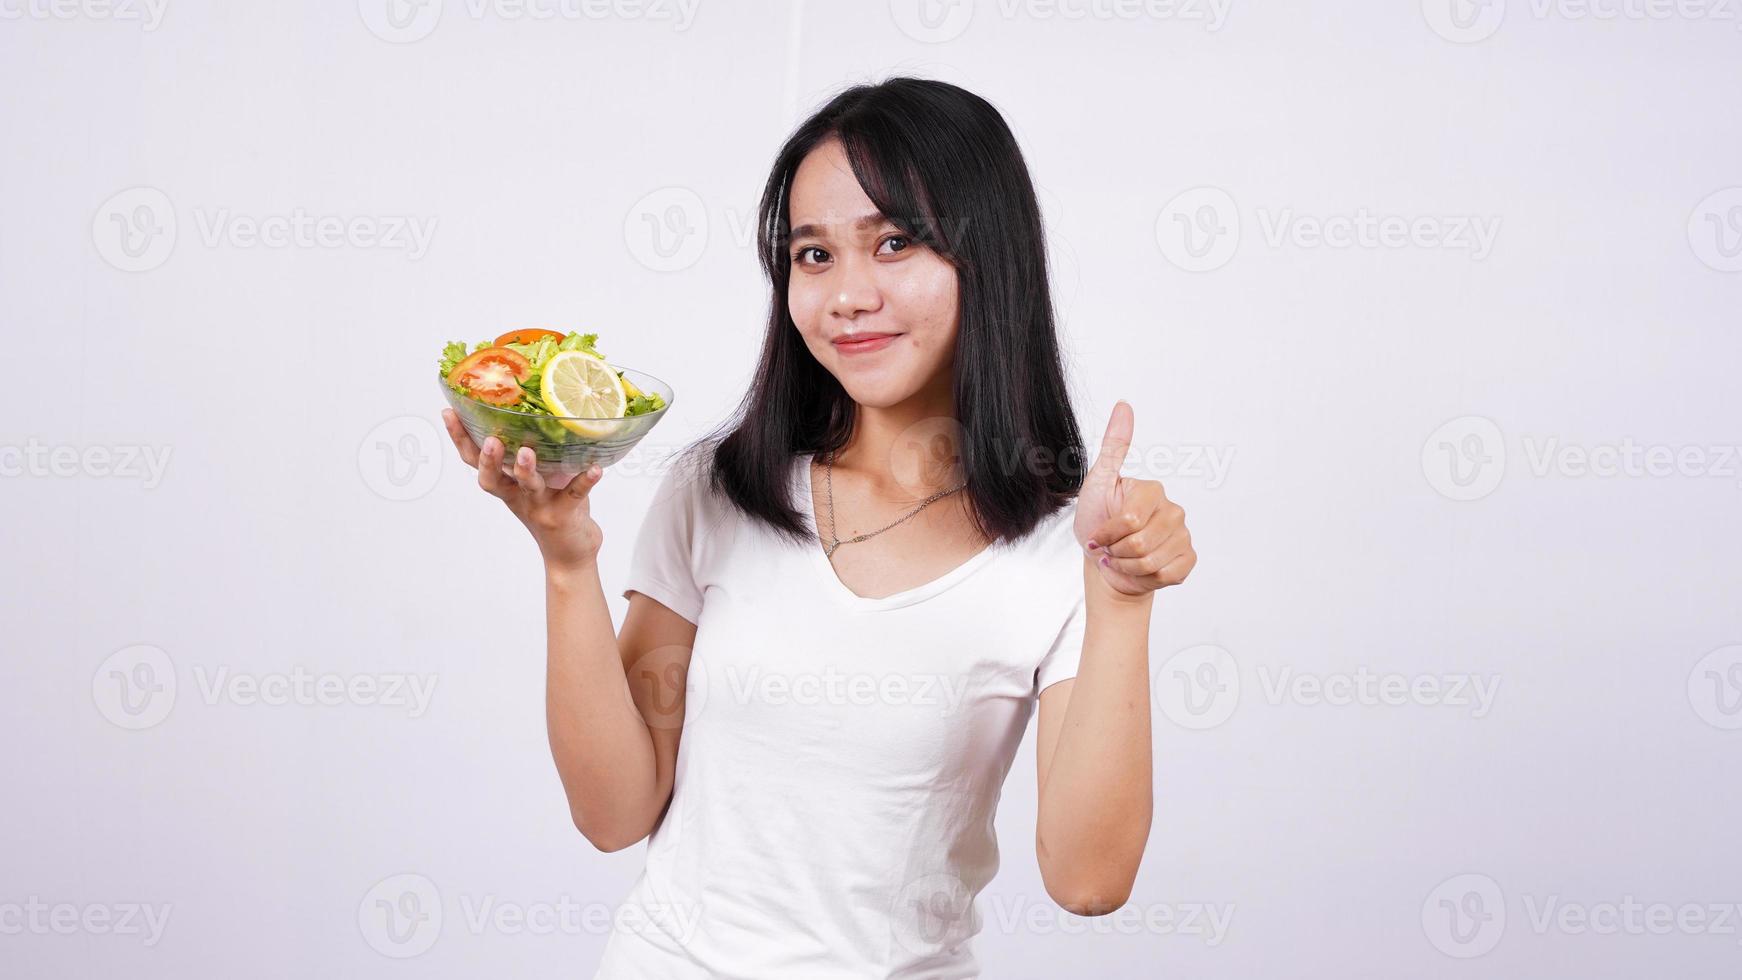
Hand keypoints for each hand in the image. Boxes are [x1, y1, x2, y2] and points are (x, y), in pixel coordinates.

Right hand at [441, 408, 605, 570]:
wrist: (569, 554)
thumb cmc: (551, 508)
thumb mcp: (534, 481)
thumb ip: (530, 454)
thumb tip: (532, 410)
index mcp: (506, 485)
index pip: (475, 461)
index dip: (460, 440)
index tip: (450, 413)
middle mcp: (517, 496)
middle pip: (493, 479)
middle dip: (488, 460)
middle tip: (489, 440)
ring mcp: (540, 506)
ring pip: (528, 486)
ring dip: (526, 470)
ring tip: (527, 452)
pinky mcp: (564, 514)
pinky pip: (574, 495)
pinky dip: (585, 481)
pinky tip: (595, 469)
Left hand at [1073, 400, 1196, 596]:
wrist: (1105, 561)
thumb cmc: (1096, 520)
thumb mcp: (1097, 482)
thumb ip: (1114, 447)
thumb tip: (1124, 404)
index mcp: (1152, 490)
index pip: (1131, 520)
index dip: (1108, 533)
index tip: (1098, 533)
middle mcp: (1173, 510)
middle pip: (1140, 544)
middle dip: (1116, 552)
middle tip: (1110, 547)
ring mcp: (1183, 535)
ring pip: (1152, 562)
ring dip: (1126, 567)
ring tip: (1121, 558)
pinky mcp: (1187, 560)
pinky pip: (1168, 575)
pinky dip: (1145, 578)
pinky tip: (1138, 570)